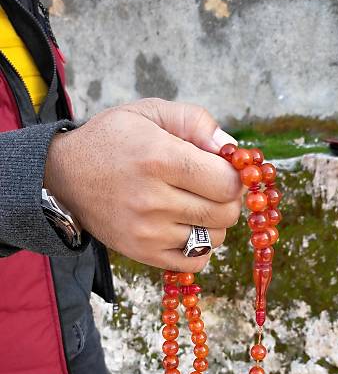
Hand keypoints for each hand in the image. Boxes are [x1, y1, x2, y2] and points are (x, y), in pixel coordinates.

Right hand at [44, 98, 241, 271]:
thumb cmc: (113, 141)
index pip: (227, 183)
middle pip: (225, 213)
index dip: (235, 176)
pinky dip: (200, 247)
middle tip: (212, 188)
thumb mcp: (150, 112)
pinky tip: (187, 228)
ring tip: (194, 205)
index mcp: (159, 158)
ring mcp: (147, 232)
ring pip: (214, 238)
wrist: (65, 176)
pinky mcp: (142, 253)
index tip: (224, 170)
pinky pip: (194, 261)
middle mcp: (153, 199)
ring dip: (214, 223)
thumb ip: (196, 122)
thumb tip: (232, 150)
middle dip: (228, 199)